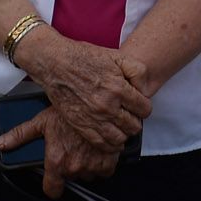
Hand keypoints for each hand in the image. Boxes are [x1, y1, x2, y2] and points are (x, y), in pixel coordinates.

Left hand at [0, 107, 121, 199]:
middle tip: (70, 149)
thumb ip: (19, 136)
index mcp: (57, 161)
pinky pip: (104, 171)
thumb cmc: (69, 111)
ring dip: (86, 165)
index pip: (52, 190)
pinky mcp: (108, 162)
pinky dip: (102, 162)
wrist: (96, 105)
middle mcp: (74, 167)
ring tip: (83, 147)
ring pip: (87, 174)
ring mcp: (92, 166)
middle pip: (70, 178)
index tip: (53, 182)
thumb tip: (0, 144)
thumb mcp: (41, 122)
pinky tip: (96, 149)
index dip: (52, 186)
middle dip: (70, 167)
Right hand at [10, 29, 150, 147]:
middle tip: (129, 114)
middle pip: (134, 126)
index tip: (138, 104)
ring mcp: (93, 118)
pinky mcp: (81, 125)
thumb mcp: (117, 56)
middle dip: (135, 120)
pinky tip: (113, 138)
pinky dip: (111, 144)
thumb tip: (145, 89)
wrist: (55, 63)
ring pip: (120, 138)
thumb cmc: (85, 58)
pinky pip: (102, 144)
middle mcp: (107, 106)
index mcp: (118, 88)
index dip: (143, 106)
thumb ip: (138, 71)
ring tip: (121, 125)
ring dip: (124, 133)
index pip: (145, 109)